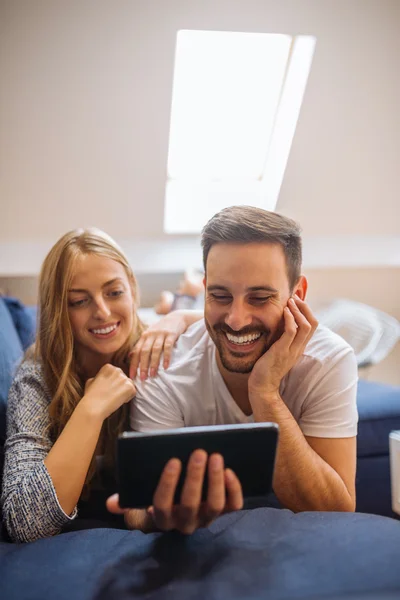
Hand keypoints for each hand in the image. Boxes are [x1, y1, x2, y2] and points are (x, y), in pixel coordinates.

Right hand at [81, 363, 135, 420]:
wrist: (93, 407)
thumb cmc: (90, 396)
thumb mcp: (91, 381)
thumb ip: (98, 377)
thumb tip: (100, 378)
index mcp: (108, 367)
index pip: (116, 374)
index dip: (112, 383)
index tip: (107, 389)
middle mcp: (117, 370)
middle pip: (123, 379)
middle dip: (120, 386)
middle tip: (112, 395)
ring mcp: (124, 378)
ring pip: (129, 385)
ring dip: (124, 392)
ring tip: (115, 398)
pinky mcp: (130, 387)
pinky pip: (133, 392)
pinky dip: (128, 398)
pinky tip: (119, 401)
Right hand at [107, 450, 242, 533]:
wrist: (187, 500)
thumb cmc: (165, 492)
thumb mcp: (145, 496)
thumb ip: (130, 498)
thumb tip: (111, 502)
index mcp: (163, 518)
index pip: (162, 505)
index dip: (168, 484)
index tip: (173, 461)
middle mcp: (185, 523)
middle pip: (190, 504)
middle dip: (194, 477)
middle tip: (198, 452)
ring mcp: (207, 518)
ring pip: (214, 506)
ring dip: (215, 481)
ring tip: (216, 456)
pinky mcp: (226, 512)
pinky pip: (233, 506)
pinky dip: (233, 489)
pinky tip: (229, 471)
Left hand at [129, 311, 190, 379]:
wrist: (177, 317)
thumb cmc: (162, 329)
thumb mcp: (150, 335)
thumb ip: (141, 345)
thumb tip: (129, 356)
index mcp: (144, 336)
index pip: (136, 352)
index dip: (133, 365)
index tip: (132, 376)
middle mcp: (151, 335)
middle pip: (144, 352)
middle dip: (142, 366)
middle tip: (142, 378)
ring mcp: (161, 334)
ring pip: (155, 350)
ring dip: (153, 363)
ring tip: (153, 375)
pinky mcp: (171, 334)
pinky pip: (167, 347)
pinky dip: (166, 357)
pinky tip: (166, 367)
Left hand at [248, 296, 317, 397]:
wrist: (262, 385)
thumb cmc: (267, 365)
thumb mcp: (278, 348)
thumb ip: (282, 337)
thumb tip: (280, 321)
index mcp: (299, 347)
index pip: (312, 325)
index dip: (307, 311)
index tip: (297, 300)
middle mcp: (299, 348)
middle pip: (313, 323)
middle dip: (305, 307)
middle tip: (295, 297)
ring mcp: (292, 350)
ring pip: (305, 326)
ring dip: (298, 310)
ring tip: (290, 301)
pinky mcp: (282, 351)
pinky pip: (291, 332)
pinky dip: (290, 318)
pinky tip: (284, 311)